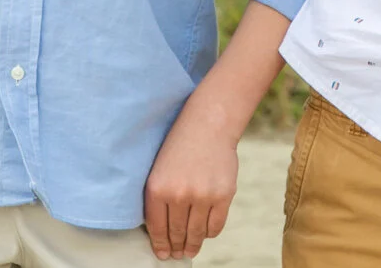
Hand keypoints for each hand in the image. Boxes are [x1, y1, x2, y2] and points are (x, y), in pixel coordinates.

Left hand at [142, 101, 238, 260]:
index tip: (162, 254)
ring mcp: (203, 196)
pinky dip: (209, 233)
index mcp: (157, 188)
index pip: (157, 228)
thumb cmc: (179, 148)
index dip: (160, 245)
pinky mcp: (223, 195)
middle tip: (177, 254)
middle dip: (176, 248)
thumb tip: (161, 233)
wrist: (208, 126)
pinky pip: (215, 226)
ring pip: (196, 233)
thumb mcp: (158, 170)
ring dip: (193, 245)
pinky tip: (204, 233)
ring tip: (190, 250)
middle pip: (177, 233)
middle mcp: (179, 194)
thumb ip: (158, 199)